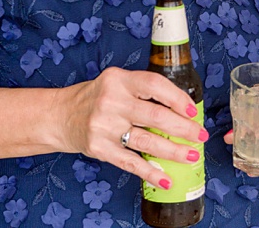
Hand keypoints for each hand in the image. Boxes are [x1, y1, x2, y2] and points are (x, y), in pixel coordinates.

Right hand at [60, 67, 206, 189]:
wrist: (59, 116)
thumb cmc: (94, 99)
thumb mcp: (115, 83)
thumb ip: (142, 91)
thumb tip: (182, 109)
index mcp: (118, 80)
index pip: (154, 85)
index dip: (177, 98)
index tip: (192, 111)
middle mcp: (111, 101)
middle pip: (155, 116)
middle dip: (183, 128)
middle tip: (200, 135)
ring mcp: (104, 126)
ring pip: (146, 141)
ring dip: (173, 151)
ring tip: (191, 156)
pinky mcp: (99, 148)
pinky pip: (131, 162)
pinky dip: (150, 173)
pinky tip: (166, 178)